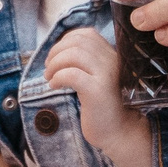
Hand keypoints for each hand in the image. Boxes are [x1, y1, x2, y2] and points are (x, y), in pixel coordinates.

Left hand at [42, 29, 155, 166]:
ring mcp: (107, 75)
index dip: (66, 40)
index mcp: (112, 55)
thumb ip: (87, 63)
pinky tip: (54, 86)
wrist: (119, 132)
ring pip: (74, 54)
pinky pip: (72, 74)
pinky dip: (57, 77)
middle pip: (78, 41)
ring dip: (55, 64)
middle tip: (48, 68)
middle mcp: (112, 61)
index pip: (87, 34)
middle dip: (56, 51)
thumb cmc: (103, 107)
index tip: (57, 56)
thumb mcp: (97, 78)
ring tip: (50, 78)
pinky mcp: (98, 91)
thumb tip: (59, 51)